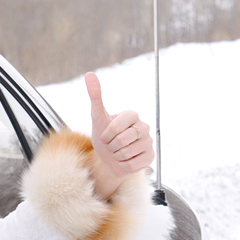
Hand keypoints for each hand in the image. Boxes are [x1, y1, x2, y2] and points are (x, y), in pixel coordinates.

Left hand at [86, 72, 153, 198]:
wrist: (108, 159)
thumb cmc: (103, 136)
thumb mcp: (97, 117)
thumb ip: (95, 96)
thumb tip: (89, 74)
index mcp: (132, 115)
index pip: (116, 126)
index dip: (106, 135)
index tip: (106, 135)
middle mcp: (144, 126)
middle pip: (122, 140)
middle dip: (111, 146)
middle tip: (112, 145)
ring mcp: (149, 142)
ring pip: (127, 153)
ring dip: (117, 156)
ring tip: (118, 152)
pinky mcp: (150, 157)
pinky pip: (132, 164)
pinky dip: (123, 165)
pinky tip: (124, 160)